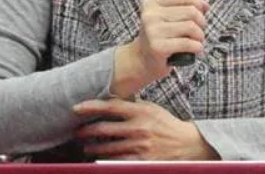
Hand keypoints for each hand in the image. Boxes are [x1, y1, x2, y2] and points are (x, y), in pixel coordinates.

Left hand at [73, 98, 218, 160]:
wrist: (187, 143)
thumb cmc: (167, 124)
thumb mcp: (151, 108)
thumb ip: (132, 106)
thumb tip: (111, 102)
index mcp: (141, 111)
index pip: (110, 106)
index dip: (91, 106)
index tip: (77, 108)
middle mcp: (138, 128)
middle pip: (103, 129)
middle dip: (86, 131)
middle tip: (77, 132)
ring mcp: (139, 146)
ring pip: (107, 147)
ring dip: (93, 147)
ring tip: (86, 147)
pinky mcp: (141, 161)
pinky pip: (116, 161)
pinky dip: (105, 160)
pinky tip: (99, 158)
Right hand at [110, 0, 208, 97]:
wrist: (142, 60)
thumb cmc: (159, 37)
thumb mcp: (166, 16)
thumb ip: (184, 6)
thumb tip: (204, 4)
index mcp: (151, 3)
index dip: (199, 2)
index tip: (203, 11)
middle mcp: (150, 15)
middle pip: (190, 11)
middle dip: (201, 22)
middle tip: (198, 31)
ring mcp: (153, 31)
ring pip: (191, 27)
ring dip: (200, 36)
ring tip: (196, 41)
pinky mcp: (158, 47)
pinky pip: (188, 43)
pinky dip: (197, 47)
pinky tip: (195, 49)